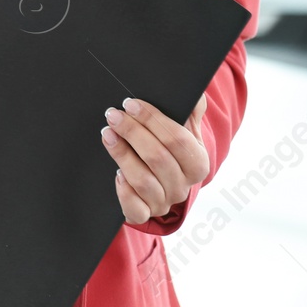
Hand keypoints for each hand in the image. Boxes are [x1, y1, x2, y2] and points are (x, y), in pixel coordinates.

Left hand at [100, 93, 208, 223]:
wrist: (162, 178)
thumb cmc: (172, 147)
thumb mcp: (186, 129)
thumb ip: (191, 109)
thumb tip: (193, 93)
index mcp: (198, 163)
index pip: (177, 140)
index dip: (152, 120)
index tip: (131, 104)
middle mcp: (183, 186)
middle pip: (158, 158)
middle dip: (133, 132)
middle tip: (113, 115)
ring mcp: (164, 202)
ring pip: (143, 181)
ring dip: (122, 154)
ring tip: (108, 134)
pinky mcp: (145, 213)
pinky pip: (135, 209)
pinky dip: (124, 191)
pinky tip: (116, 173)